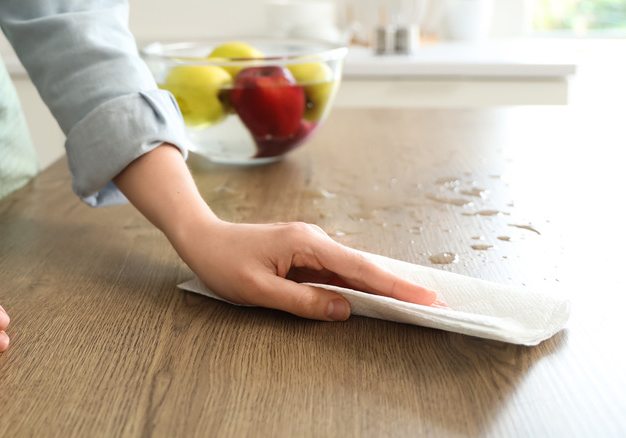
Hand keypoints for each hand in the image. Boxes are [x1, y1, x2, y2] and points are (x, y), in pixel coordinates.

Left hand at [175, 220, 436, 320]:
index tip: (426, 298)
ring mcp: (310, 245)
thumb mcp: (258, 290)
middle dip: (398, 286)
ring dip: (379, 286)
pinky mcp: (303, 253)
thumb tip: (343, 310)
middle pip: (364, 267)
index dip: (395, 287)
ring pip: (352, 269)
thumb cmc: (223, 262)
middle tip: (432, 304)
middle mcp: (314, 240)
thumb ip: (302, 301)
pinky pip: (336, 271)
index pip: (360, 269)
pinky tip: (370, 296)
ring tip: (411, 303)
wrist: (201, 237)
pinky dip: (356, 284)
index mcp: (307, 244)